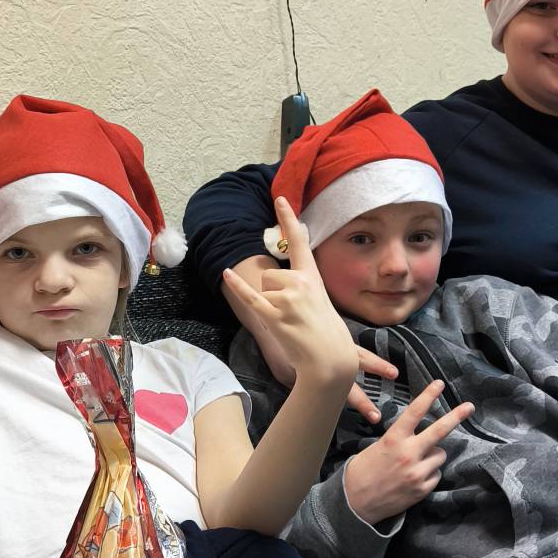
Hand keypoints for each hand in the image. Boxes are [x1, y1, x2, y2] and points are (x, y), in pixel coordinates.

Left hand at [222, 200, 361, 398]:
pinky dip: (238, 287)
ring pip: (263, 289)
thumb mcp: (321, 302)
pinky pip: (250, 297)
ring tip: (288, 322)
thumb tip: (283, 285)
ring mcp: (286, 299)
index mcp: (313, 277)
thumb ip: (303, 288)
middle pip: (270, 274)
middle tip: (291, 313)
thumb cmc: (327, 334)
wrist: (330, 359)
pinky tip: (227, 273)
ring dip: (269, 304)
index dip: (288, 218)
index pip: (300, 241)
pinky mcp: (273, 315)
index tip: (278, 198)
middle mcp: (300, 283)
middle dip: (273, 291)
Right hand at [343, 381, 473, 524]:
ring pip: (440, 455)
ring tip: (416, 462)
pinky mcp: (423, 488)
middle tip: (469, 407)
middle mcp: (408, 453)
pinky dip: (430, 473)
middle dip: (456, 416)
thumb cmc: (364, 471)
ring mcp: (417, 472)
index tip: (439, 384)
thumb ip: (400, 438)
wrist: (356, 502)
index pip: (415, 412)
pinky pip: (436, 474)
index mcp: (394, 439)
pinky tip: (415, 477)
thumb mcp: (378, 446)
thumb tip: (420, 434)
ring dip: (433, 455)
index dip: (428, 395)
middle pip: (439, 431)